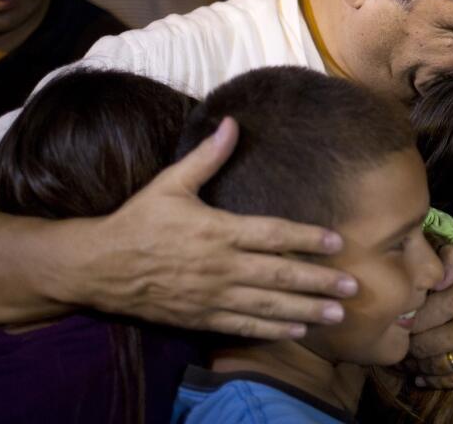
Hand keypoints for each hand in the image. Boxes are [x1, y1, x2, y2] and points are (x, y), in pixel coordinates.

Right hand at [65, 117, 359, 338]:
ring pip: (268, 305)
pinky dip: (272, 329)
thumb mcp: (170, 183)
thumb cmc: (138, 220)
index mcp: (218, 230)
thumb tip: (230, 123)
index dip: (308, 238)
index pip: (273, 235)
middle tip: (354, 285)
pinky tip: (298, 329)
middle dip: (319, 281)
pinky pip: (243, 324)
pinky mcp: (201, 316)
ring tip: (336, 312)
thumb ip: (206, 157)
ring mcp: (212, 295)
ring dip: (306, 309)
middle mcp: (220, 266)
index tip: (338, 242)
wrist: (98, 265)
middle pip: (280, 275)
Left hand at [407, 240, 452, 387]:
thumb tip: (429, 278)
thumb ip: (451, 256)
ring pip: (437, 366)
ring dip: (416, 365)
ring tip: (404, 360)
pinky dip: (436, 381)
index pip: (417, 316)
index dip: (402, 319)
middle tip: (392, 342)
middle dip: (405, 344)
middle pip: (422, 345)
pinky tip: (423, 376)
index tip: (393, 318)